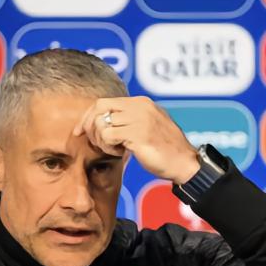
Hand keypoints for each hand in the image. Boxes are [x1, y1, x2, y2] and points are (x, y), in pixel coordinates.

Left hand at [72, 96, 199, 184]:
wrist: (184, 163)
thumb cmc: (166, 149)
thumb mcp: (148, 126)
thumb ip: (130, 119)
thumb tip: (104, 121)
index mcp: (141, 102)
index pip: (104, 102)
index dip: (88, 116)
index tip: (80, 131)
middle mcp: (139, 106)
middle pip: (99, 107)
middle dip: (87, 125)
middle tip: (89, 141)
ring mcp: (139, 119)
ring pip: (101, 123)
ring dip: (101, 140)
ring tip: (114, 149)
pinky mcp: (138, 134)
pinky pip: (108, 136)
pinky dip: (108, 147)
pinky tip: (120, 153)